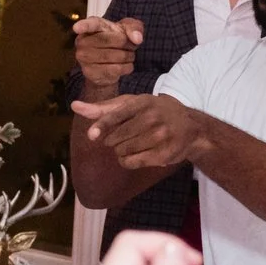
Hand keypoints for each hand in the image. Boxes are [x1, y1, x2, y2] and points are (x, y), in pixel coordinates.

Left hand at [69, 93, 207, 171]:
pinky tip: (134, 155)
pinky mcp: (164, 154)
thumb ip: (103, 108)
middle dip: (113, 140)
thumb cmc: (154, 112)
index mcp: (142, 102)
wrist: (190, 127)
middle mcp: (153, 117)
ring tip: (132, 144)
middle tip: (125, 135)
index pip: (117, 115)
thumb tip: (75, 106)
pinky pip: (132, 163)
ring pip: (123, 151)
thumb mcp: (131, 104)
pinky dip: (127, 161)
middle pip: (116, 138)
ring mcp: (160, 136)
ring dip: (120, 151)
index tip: (92, 135)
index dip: (102, 126)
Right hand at [71, 16, 141, 96]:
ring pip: (114, 56)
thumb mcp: (129, 29)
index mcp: (92, 26)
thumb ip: (135, 28)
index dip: (83, 26)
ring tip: (128, 56)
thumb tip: (137, 39)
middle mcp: (83, 41)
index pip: (89, 25)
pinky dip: (126, 68)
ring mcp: (83, 58)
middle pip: (111, 40)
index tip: (77, 28)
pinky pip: (114, 70)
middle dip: (127, 44)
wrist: (111, 63)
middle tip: (130, 46)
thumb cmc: (118, 40)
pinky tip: (126, 65)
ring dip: (128, 57)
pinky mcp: (89, 72)